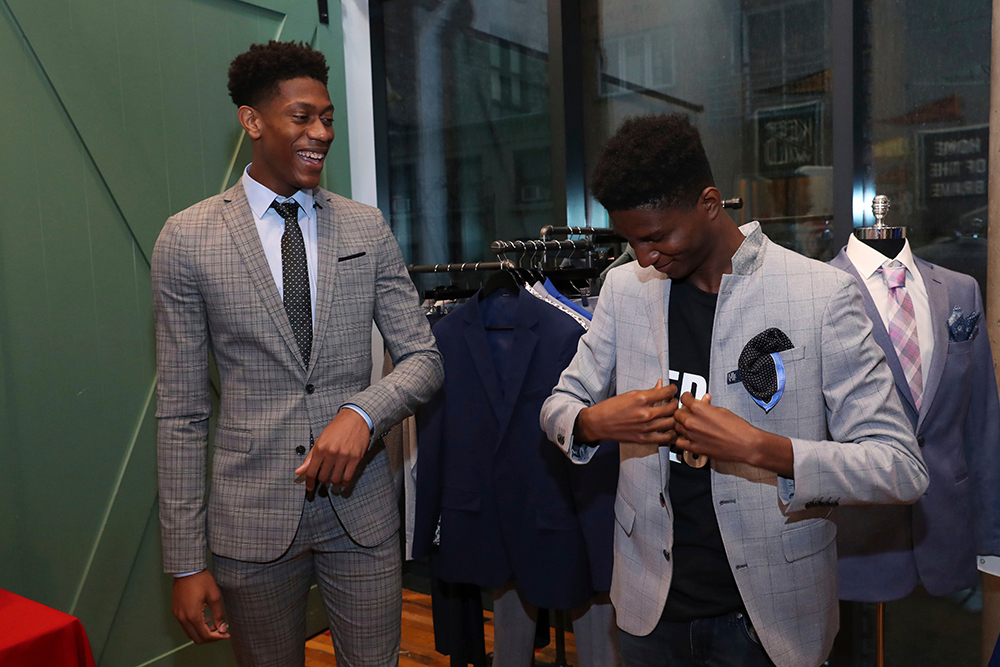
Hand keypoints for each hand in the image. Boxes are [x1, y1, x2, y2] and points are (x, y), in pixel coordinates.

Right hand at [172, 570, 228, 643]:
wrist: (187, 569)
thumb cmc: (201, 580)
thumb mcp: (214, 596)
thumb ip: (219, 615)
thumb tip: (222, 628)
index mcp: (192, 616)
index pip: (205, 635)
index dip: (217, 638)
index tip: (226, 634)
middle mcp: (183, 618)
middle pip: (196, 638)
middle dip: (210, 637)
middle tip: (221, 631)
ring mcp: (178, 615)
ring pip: (190, 633)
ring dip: (202, 632)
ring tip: (214, 624)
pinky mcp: (176, 611)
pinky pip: (186, 625)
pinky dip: (196, 626)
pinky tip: (205, 619)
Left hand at [295, 408, 369, 490]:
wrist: (355, 418)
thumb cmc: (337, 428)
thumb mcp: (320, 440)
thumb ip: (310, 457)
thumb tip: (298, 471)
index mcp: (320, 448)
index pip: (311, 471)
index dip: (309, 482)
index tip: (310, 487)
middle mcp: (331, 453)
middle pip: (323, 477)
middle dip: (322, 481)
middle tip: (325, 478)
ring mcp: (344, 456)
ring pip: (336, 479)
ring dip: (333, 483)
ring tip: (334, 480)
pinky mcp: (355, 458)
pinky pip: (348, 477)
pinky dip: (344, 483)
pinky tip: (343, 481)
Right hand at [575, 380, 677, 444]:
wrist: (598, 423)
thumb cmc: (611, 408)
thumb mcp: (629, 394)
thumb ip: (648, 392)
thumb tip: (660, 386)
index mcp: (641, 399)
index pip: (666, 392)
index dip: (673, 390)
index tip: (673, 389)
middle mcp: (645, 413)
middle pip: (672, 408)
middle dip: (675, 403)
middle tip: (673, 401)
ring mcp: (646, 427)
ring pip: (672, 423)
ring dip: (675, 417)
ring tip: (672, 415)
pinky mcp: (644, 439)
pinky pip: (666, 437)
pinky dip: (671, 433)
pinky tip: (670, 429)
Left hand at [673, 392, 793, 476]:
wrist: (745, 444)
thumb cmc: (738, 428)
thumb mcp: (722, 410)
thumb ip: (708, 406)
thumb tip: (704, 402)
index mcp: (699, 409)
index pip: (683, 399)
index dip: (686, 398)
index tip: (687, 399)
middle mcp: (692, 422)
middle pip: (677, 414)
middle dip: (682, 412)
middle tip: (688, 412)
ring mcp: (691, 435)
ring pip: (676, 427)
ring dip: (681, 425)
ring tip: (689, 425)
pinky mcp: (694, 448)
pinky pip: (679, 442)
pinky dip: (681, 439)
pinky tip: (686, 437)